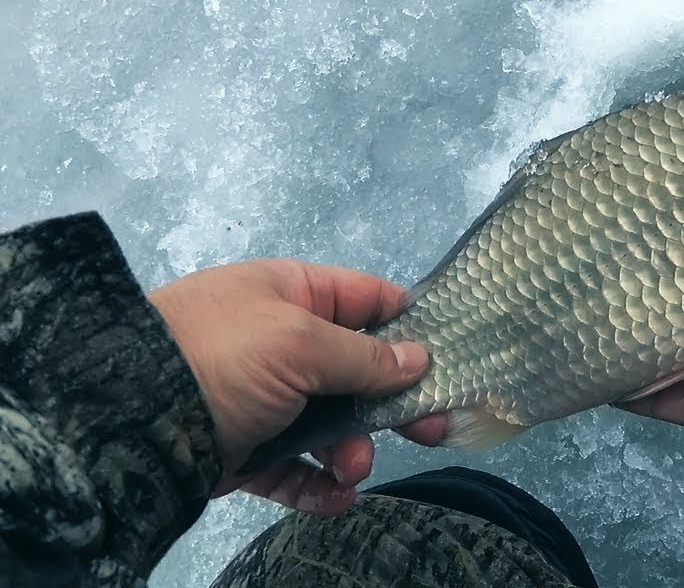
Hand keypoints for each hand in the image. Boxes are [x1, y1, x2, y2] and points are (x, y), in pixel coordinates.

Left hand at [149, 259, 448, 514]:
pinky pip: (296, 468)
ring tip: (353, 469)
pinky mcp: (245, 449)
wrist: (124, 424)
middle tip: (433, 428)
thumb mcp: (298, 342)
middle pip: (357, 370)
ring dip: (353, 449)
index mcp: (292, 294)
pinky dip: (319, 484)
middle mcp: (281, 342)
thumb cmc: (218, 359)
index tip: (450, 357)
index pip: (368, 300)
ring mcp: (263, 398)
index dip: (411, 325)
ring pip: (331, 424)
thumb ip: (364, 354)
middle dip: (394, 401)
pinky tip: (337, 498)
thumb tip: (419, 357)